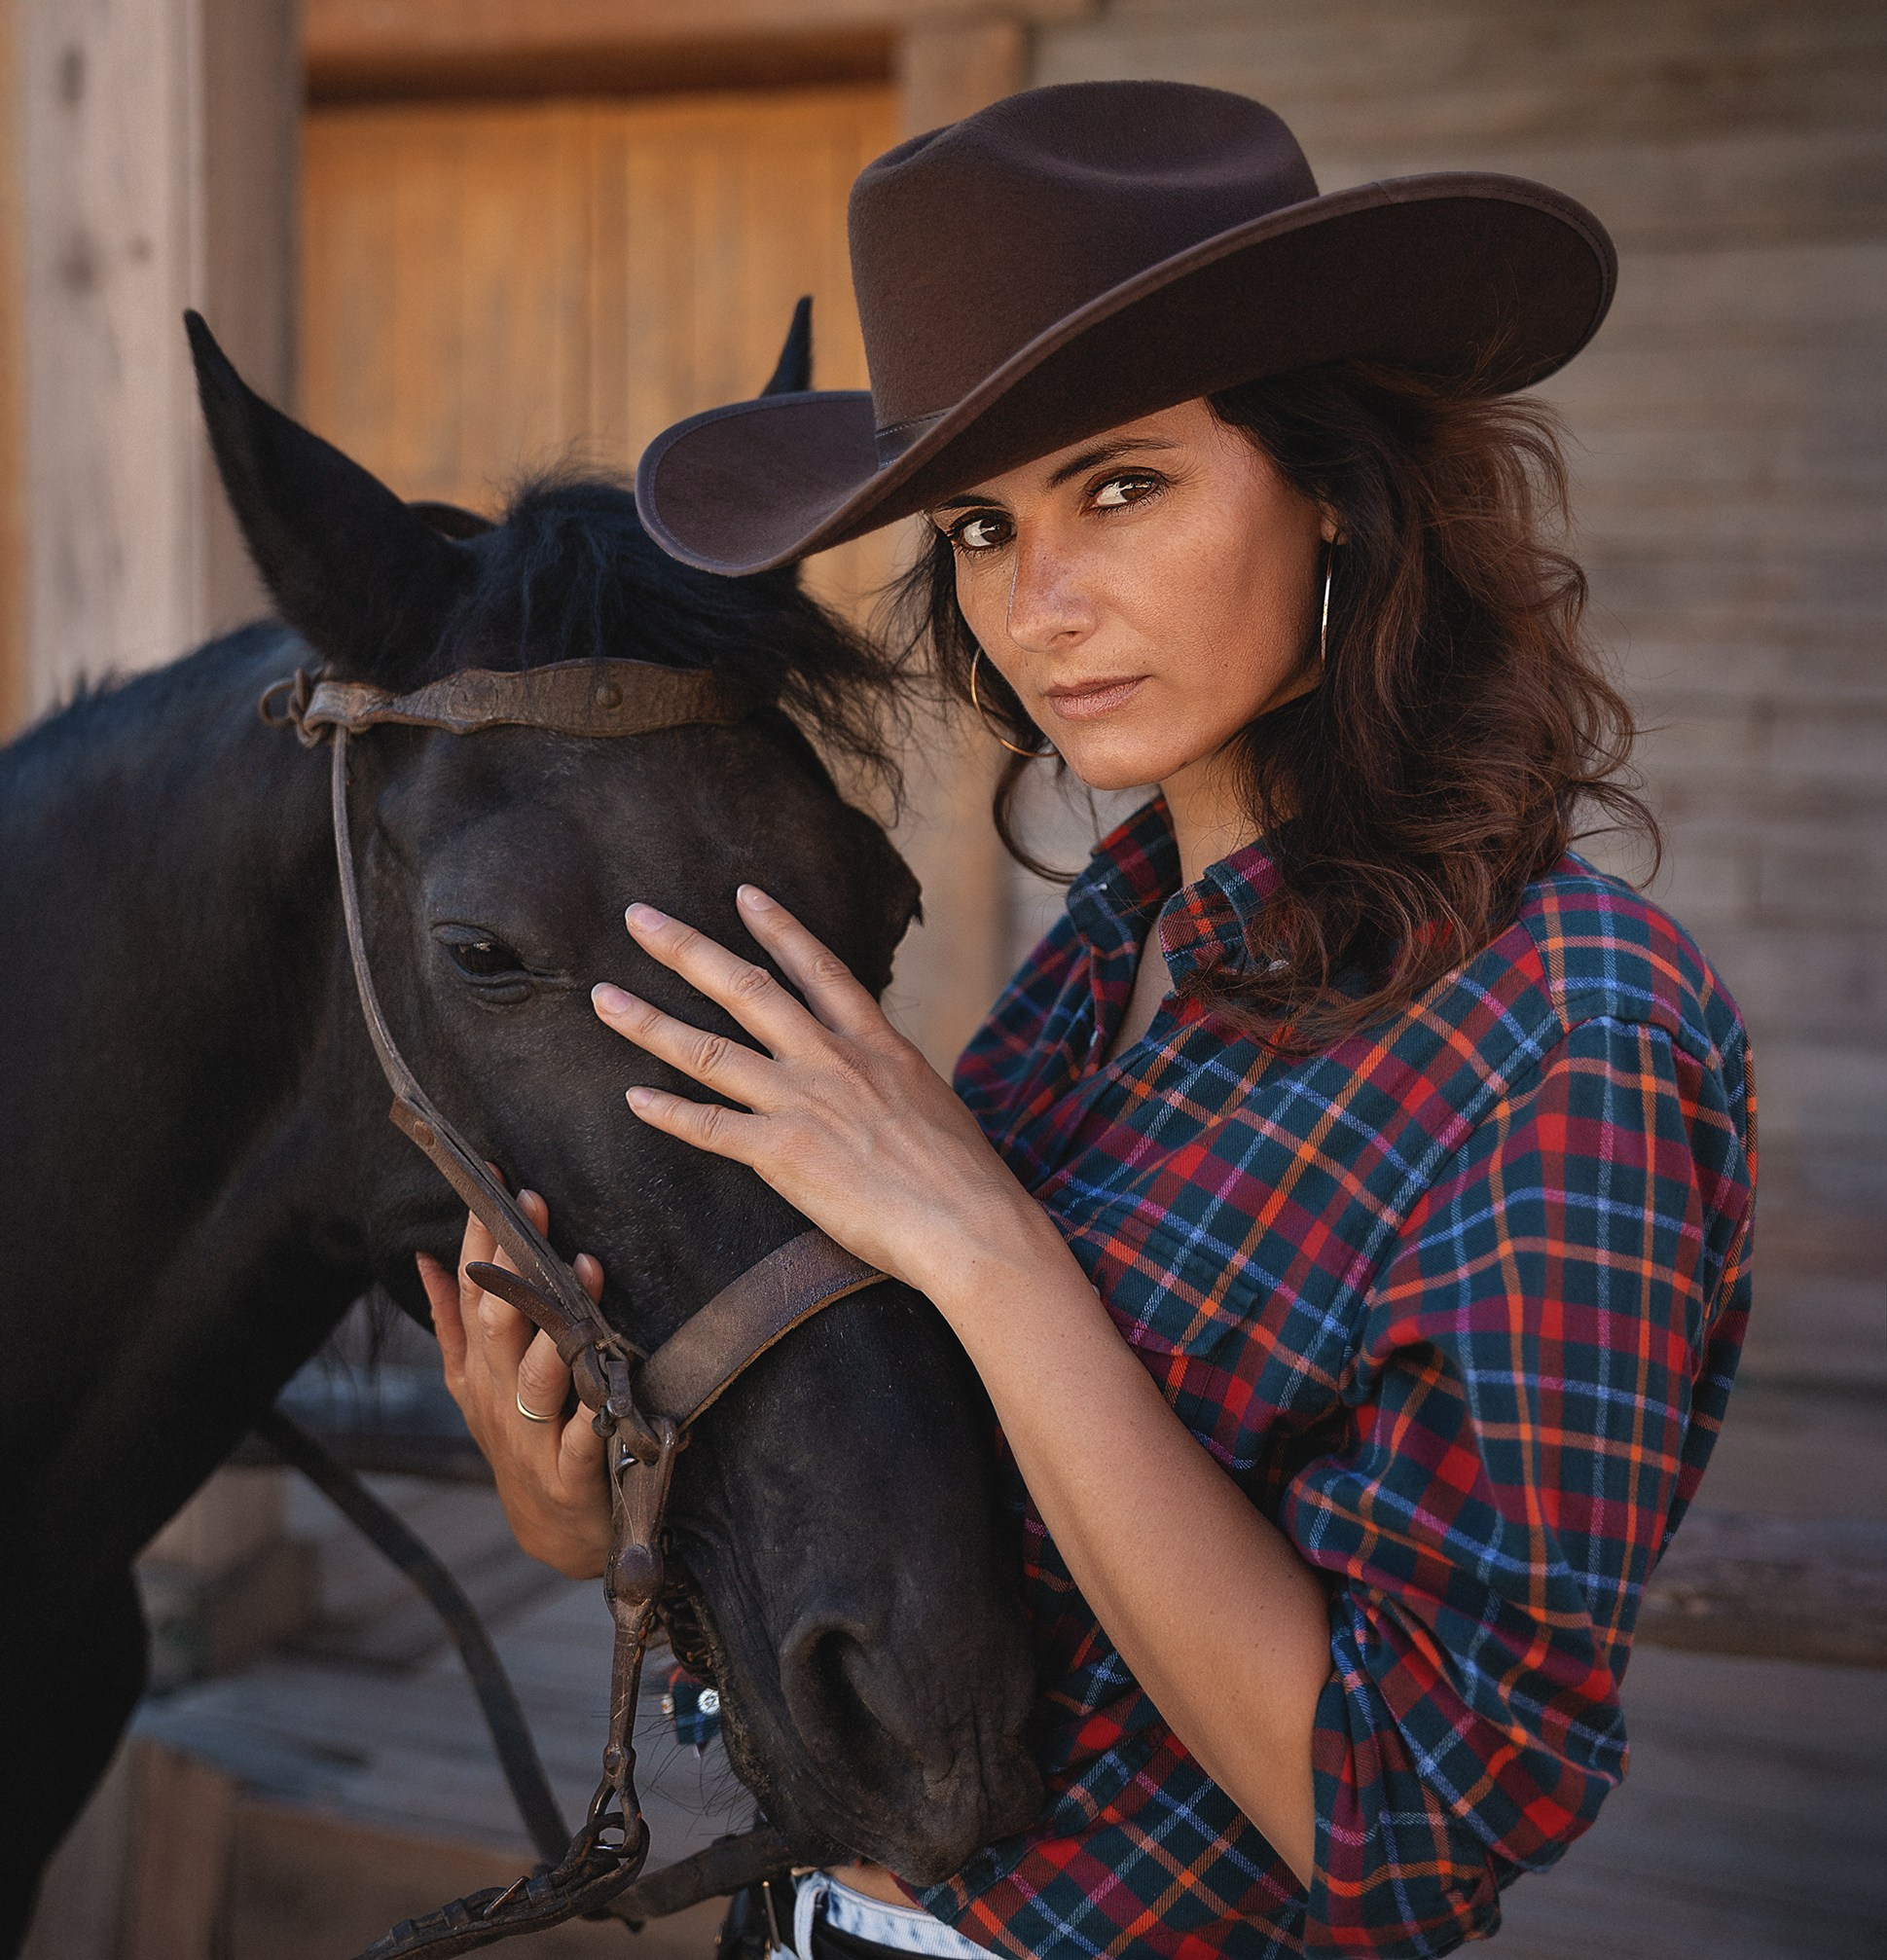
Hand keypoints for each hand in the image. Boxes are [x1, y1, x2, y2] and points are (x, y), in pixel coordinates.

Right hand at [417, 1192, 613, 1579]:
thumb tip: (428, 1258)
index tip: (495, 1181)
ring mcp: (533, 1437)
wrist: (551, 1532)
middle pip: (501, 1323)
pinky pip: (581, 1440)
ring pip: (539, 1375)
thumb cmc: (519, 1439)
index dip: (481, 1237)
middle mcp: (500, 1396)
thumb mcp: (475, 1383)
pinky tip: (605, 1381)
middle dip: (516, 1262)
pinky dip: (591, 1414)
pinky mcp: (571, 1476)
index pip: (475, 1291)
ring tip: (580, 1274)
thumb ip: (453, 1322)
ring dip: (557, 1326)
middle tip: (534, 1206)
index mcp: (479, 1368)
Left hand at [590, 887, 1049, 1298]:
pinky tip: (634, 1100)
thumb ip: (893, 1080)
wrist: (969, 1222)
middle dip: (686, 948)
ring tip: (605, 997)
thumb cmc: (966, 1178)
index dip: (778, 928)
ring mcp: (802, 1103)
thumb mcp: (934, 1102)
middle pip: (745, 988)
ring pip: (710, 1049)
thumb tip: (885, 1081)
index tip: (744, 895)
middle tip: (638, 917)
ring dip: (649, 1022)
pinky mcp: (783, 1154)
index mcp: (876, 1044)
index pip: (819, 968)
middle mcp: (831, 1060)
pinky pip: (710, 1128)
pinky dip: (669, 1113)